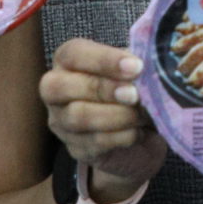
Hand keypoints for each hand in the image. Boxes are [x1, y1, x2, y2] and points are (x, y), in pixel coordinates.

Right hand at [41, 37, 167, 192]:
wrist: (141, 132)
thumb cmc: (132, 89)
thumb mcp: (134, 70)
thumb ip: (134, 64)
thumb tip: (147, 65)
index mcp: (67, 61)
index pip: (73, 54)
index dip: (103, 60)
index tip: (137, 67)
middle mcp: (55, 90)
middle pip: (62, 86)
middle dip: (104, 89)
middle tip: (135, 94)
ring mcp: (61, 122)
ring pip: (78, 117)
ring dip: (117, 115)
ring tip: (141, 114)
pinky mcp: (76, 149)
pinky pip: (95, 142)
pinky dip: (122, 136)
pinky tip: (138, 131)